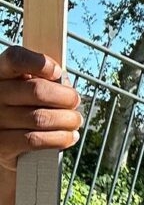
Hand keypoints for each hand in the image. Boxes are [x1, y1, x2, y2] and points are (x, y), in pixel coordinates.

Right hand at [0, 46, 82, 172]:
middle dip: (65, 97)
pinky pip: (36, 140)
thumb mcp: (26, 87)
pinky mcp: (1, 145)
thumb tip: (65, 85)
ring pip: (40, 118)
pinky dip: (59, 138)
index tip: (57, 72)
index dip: (40, 63)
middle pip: (37, 90)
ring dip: (67, 120)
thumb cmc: (20, 107)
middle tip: (75, 102)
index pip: (15, 58)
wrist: (2, 141)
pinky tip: (69, 137)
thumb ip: (44, 80)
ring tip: (75, 121)